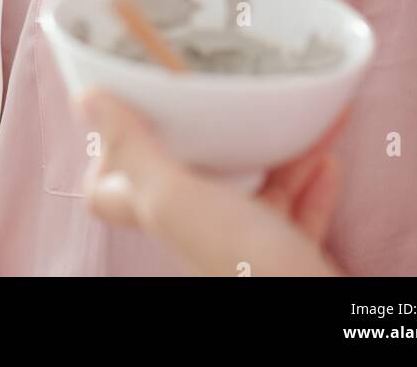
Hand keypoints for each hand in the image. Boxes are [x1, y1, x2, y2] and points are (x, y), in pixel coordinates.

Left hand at [72, 87, 348, 276]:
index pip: (113, 191)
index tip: (132, 107)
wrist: (329, 319)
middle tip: (230, 98)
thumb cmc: (249, 268)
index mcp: (165, 215)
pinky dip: (312, 182)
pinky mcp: (289, 256)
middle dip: (220, 134)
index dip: (115, 149)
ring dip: (277, 153)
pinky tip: (325, 158)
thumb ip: (136, 151)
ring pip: (253, 188)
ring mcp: (244, 245)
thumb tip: (87, 100)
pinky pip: (297, 212)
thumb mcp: (180, 199)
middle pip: (195, 176)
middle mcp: (199, 231)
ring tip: (293, 122)